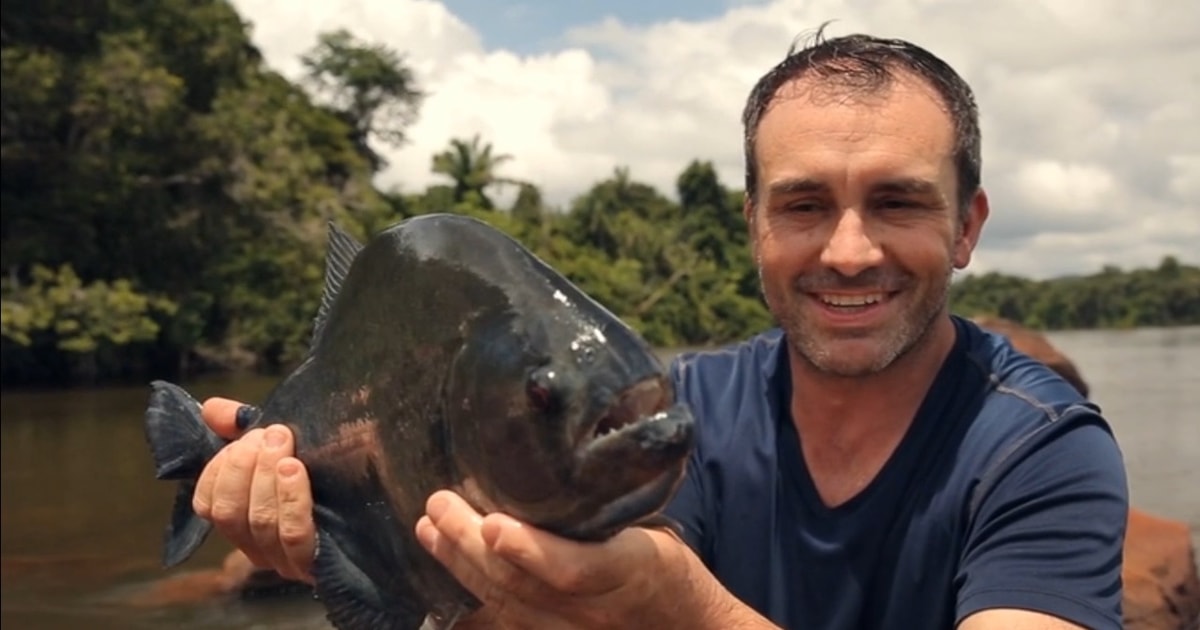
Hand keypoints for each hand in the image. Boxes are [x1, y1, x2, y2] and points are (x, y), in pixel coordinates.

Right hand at [191, 397, 316, 582]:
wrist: (386, 497)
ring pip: (260, 521)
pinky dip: (290, 498)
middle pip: (229, 513)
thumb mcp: (282, 446)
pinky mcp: (316, 564)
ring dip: (266, 475)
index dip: (218, 469)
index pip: (208, 504)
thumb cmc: (328, 470)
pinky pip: (293, 534)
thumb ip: (243, 430)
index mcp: (244, 521)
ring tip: (282, 442)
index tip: (244, 438)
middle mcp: (259, 547)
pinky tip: (295, 469)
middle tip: (271, 434)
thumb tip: (210, 409)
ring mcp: (286, 560)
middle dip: (243, 466)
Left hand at [415, 490, 745, 629]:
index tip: (495, 525)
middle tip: (440, 506)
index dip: (532, 551)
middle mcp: (596, 609)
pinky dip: (471, 585)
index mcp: (632, 569)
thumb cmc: (668, 569)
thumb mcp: (655, 530)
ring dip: (461, 565)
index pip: (577, 569)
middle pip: (525, 586)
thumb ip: (612, 503)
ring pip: (507, 604)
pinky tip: (446, 557)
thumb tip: (569, 445)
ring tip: (430, 527)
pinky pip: (506, 616)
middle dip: (473, 547)